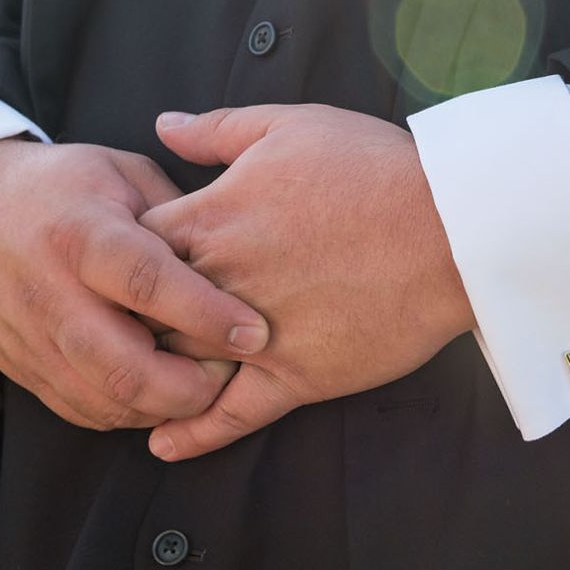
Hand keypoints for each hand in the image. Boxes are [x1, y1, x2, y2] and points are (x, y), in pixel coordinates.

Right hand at [0, 137, 269, 430]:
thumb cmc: (61, 187)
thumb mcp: (123, 174)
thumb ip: (179, 216)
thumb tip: (237, 260)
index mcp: (81, 234)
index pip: (147, 284)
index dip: (206, 315)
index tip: (255, 332)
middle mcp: (50, 292)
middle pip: (125, 367)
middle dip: (192, 387)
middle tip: (233, 375)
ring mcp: (30, 337)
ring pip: (105, 401)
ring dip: (165, 408)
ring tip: (204, 386)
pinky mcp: (20, 368)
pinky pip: (82, 411)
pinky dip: (130, 414)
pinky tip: (160, 395)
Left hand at [136, 104, 475, 459]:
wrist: (450, 225)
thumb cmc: (374, 168)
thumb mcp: (289, 126)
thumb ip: (217, 130)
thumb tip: (162, 124)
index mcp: (209, 218)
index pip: (128, 249)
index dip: (118, 261)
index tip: (126, 269)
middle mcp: (220, 282)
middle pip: (138, 314)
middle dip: (125, 323)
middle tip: (120, 332)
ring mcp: (255, 335)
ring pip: (177, 366)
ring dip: (153, 375)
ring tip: (136, 385)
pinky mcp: (296, 376)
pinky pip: (231, 415)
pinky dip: (193, 435)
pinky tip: (164, 445)